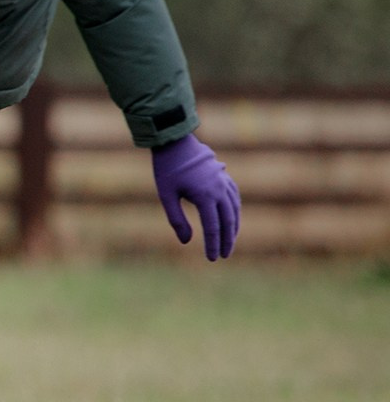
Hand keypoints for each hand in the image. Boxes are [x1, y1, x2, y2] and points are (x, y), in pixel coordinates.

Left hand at [151, 133, 239, 259]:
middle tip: (223, 255)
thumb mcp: (166, 196)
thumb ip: (177, 220)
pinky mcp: (224, 176)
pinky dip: (235, 210)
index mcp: (205, 196)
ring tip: (229, 241)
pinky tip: (232, 218)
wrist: (176, 142)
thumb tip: (186, 242)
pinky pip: (234, 197)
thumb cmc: (167, 170)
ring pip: (234, 209)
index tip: (212, 258)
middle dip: (226, 240)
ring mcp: (224, 182)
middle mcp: (219, 190)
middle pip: (227, 221)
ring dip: (233, 227)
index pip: (212, 227)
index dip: (212, 244)